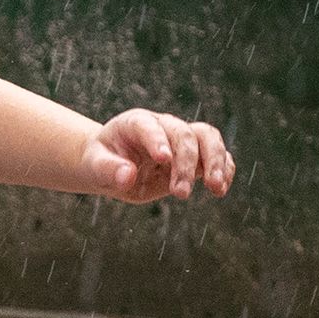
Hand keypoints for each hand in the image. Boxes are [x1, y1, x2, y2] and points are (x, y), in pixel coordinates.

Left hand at [80, 109, 234, 204]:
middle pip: (184, 135)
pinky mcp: (193, 156)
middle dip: (186, 164)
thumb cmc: (101, 162)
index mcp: (136, 123)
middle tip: (180, 194)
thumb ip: (109, 170)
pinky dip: (223, 168)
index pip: (150, 127)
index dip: (158, 141)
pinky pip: (216, 154)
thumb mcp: (95, 167)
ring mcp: (180, 139)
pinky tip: (221, 189)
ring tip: (215, 188)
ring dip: (215, 161)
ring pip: (207, 138)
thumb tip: (128, 176)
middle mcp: (163, 126)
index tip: (163, 159)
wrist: (112, 164)